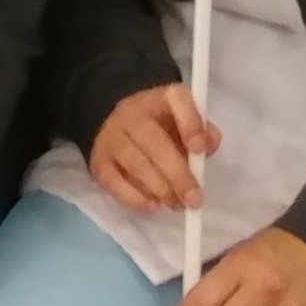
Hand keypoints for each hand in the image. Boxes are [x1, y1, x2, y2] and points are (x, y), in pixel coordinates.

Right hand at [90, 81, 217, 213]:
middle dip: (177, 174)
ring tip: (177, 204)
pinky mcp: (99, 162)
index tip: (199, 149)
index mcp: (161, 98)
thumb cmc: (160, 126)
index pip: (176, 100)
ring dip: (160, 189)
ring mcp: (112, 137)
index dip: (189, 124)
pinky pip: (114, 182)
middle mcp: (132, 113)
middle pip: (153, 141)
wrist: (114, 122)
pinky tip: (153, 206)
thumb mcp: (184, 122)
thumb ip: (202, 132)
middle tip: (194, 199)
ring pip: (135, 164)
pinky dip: (135, 198)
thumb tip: (207, 147)